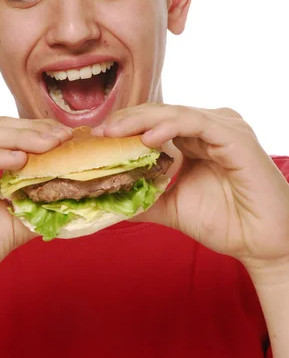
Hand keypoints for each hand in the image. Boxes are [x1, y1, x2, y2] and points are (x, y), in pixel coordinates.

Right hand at [0, 117, 71, 303]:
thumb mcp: (14, 221)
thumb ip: (37, 202)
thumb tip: (74, 192)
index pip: (10, 134)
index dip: (39, 132)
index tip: (70, 137)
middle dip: (34, 131)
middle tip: (64, 137)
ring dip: (20, 139)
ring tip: (49, 144)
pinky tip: (19, 159)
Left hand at [92, 104, 288, 274]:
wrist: (261, 245)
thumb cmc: (225, 221)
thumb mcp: (172, 206)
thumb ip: (143, 198)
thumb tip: (106, 199)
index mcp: (195, 138)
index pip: (153, 122)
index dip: (124, 126)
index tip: (97, 138)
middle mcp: (209, 127)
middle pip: (160, 113)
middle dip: (127, 120)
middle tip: (100, 131)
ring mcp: (224, 128)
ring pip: (175, 113)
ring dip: (141, 121)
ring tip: (115, 132)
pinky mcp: (236, 136)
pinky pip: (197, 123)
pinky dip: (170, 126)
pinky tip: (148, 139)